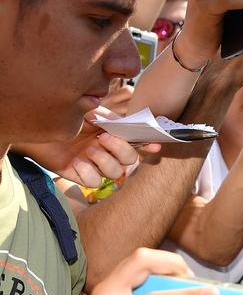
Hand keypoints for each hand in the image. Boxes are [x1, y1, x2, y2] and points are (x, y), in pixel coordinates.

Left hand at [10, 107, 160, 187]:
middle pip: (129, 160)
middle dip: (120, 149)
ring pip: (116, 173)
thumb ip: (106, 117)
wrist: (35, 126)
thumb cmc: (63, 117)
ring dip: (105, 161)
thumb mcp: (88, 112)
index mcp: (112, 135)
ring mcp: (94, 164)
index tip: (156, 144)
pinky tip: (76, 161)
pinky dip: (88, 172)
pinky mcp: (80, 175)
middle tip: (103, 138)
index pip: (135, 142)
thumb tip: (121, 124)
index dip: (148, 144)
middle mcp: (107, 151)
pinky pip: (94, 182)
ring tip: (88, 149)